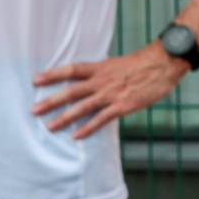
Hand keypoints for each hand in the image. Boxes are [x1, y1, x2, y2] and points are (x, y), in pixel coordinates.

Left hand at [33, 42, 188, 138]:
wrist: (164, 64)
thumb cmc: (139, 64)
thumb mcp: (114, 63)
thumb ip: (99, 70)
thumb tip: (85, 73)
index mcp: (99, 68)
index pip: (71, 70)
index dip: (52, 74)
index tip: (35, 80)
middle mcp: (102, 80)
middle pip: (71, 91)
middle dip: (51, 101)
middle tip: (34, 110)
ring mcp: (112, 94)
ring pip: (83, 107)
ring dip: (64, 117)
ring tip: (49, 126)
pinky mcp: (123, 106)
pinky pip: (102, 119)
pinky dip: (88, 128)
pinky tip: (76, 135)